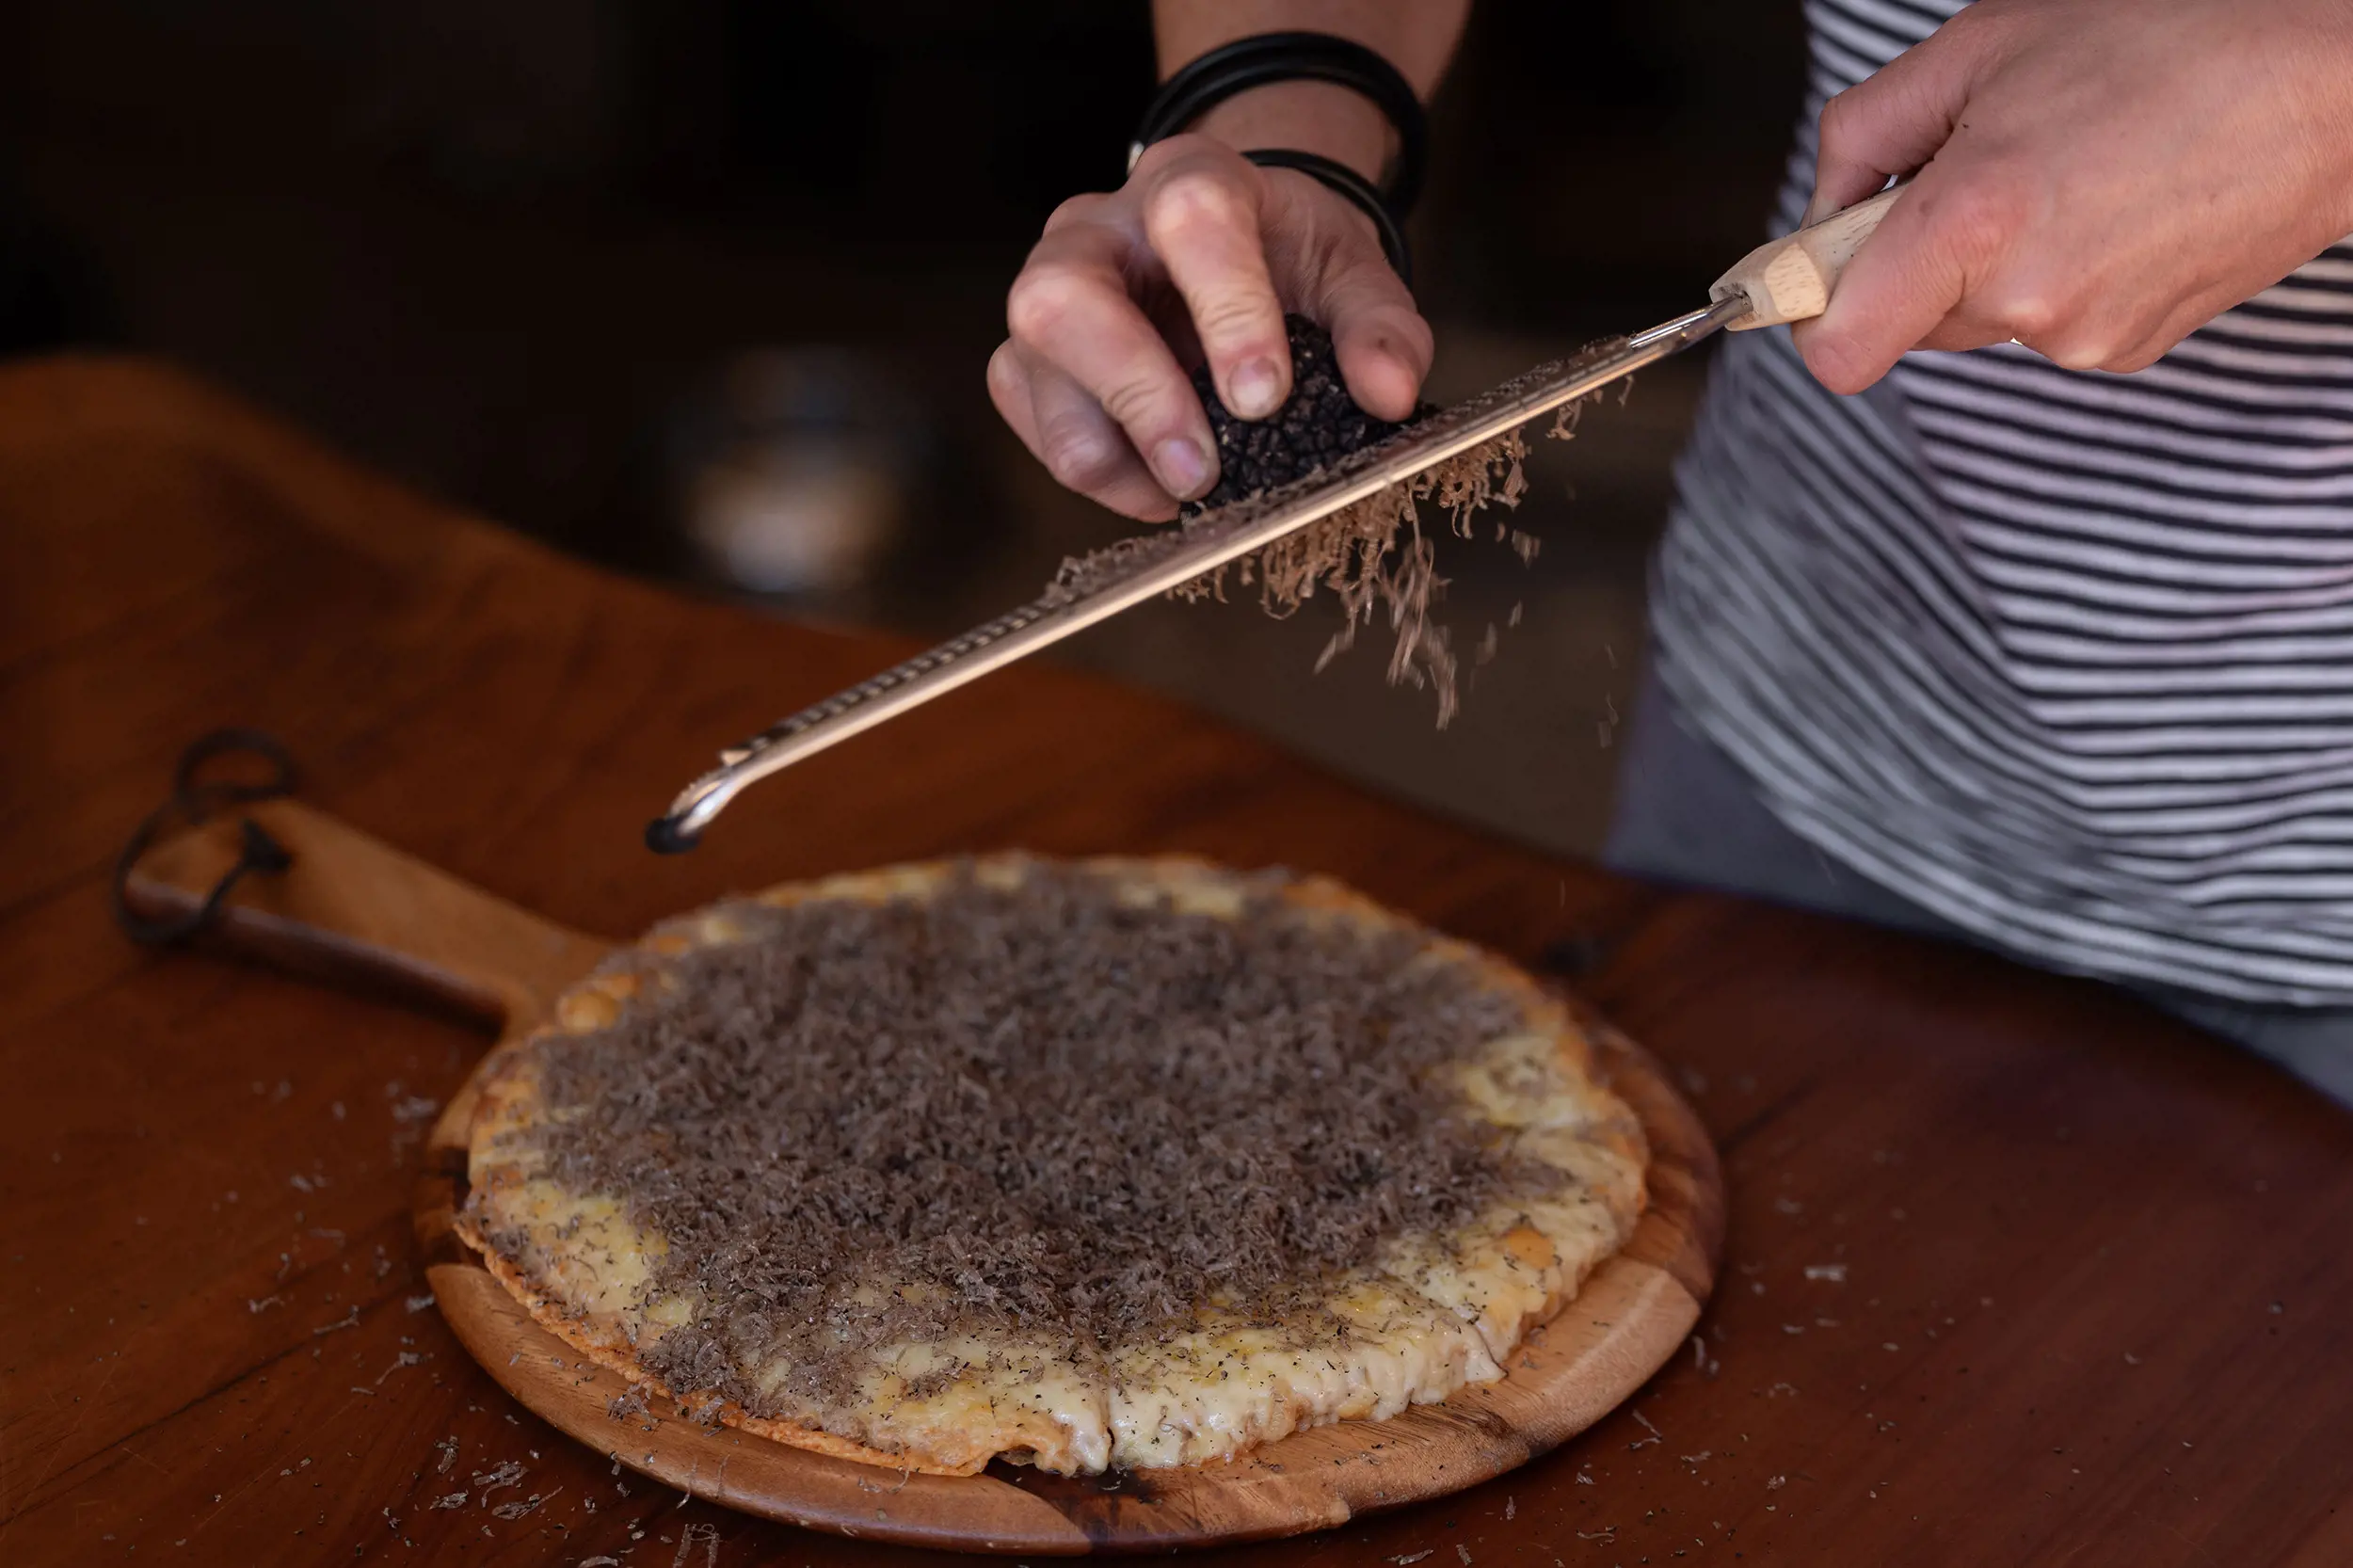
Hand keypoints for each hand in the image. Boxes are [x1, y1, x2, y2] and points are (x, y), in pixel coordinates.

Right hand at [989, 133, 1431, 520]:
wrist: (1231, 247)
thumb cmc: (1285, 256)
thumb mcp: (1352, 271)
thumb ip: (1380, 327)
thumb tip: (1389, 393)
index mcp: (1189, 178)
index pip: (1191, 218)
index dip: (1227, 311)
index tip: (1264, 399)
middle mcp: (1097, 226)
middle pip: (1065, 295)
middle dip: (1134, 394)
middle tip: (1202, 472)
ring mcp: (1046, 285)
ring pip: (1028, 363)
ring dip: (1104, 450)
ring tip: (1185, 490)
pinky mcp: (1026, 351)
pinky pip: (1025, 409)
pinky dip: (1089, 465)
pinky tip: (1154, 485)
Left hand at [1794, 0, 2352, 392]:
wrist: (2327, 80)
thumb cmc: (2164, 37)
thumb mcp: (1980, 49)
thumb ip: (1865, 135)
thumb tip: (1819, 213)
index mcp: (1975, 224)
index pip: (1839, 350)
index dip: (1813, 313)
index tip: (1822, 268)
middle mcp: (2029, 302)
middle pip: (1903, 323)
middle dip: (1913, 259)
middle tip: (1979, 168)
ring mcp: (2085, 338)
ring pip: (1976, 322)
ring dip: (1990, 262)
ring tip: (2066, 173)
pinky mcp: (2130, 351)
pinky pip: (2043, 324)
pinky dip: (2053, 273)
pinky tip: (2113, 205)